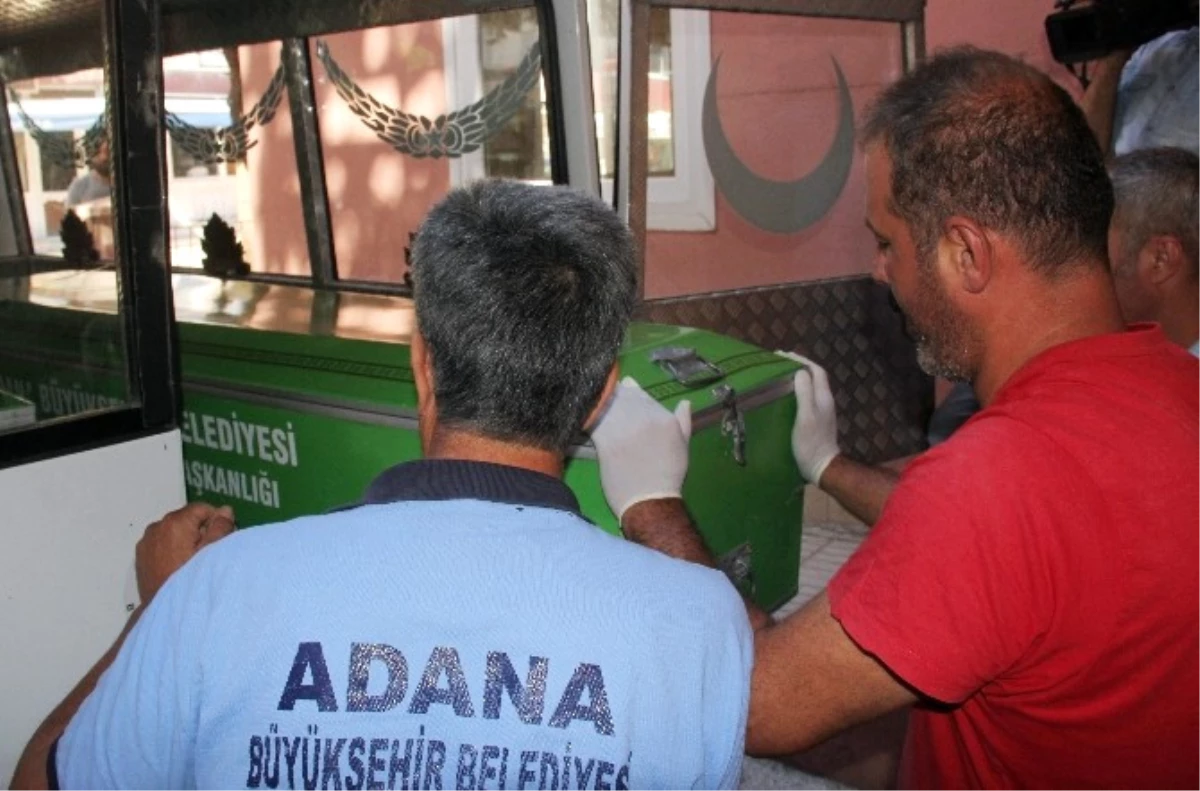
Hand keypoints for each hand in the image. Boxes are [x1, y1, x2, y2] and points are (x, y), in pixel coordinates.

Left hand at [135, 502, 234, 602]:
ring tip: (190, 560)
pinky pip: (159, 543)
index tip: (219, 537)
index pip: (201, 508)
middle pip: (185, 518)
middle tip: (206, 552)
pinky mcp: (141, 555)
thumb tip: (224, 511)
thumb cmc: (190, 580)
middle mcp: (157, 527)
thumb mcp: (212, 552)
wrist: (163, 607)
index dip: (215, 520)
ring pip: (171, 530)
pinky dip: (168, 547)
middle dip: (198, 529)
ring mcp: (146, 542)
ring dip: (182, 538)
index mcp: (176, 523)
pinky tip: (176, 565)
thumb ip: (220, 527)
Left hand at [589, 377, 690, 520]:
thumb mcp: (683, 446)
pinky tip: (584, 420)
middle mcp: (645, 417)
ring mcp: (624, 427)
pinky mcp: (605, 440)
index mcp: (663, 417)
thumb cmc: (668, 477)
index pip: (640, 394)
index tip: (619, 394)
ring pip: (607, 404)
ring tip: (593, 407)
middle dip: (612, 396)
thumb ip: (683, 421)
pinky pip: (593, 420)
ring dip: (599, 405)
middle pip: (622, 395)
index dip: (627, 393)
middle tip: (603, 400)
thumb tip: (684, 402)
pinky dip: (588, 418)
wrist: (650, 501)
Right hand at [777, 351, 839, 484]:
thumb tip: (800, 371)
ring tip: (779, 375)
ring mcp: (821, 411)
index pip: (816, 371)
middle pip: (814, 377)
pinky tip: (785, 395)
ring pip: (810, 387)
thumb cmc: (811, 442)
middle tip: (778, 363)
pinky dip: (796, 390)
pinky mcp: (816, 420)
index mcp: (823, 397)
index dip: (802, 360)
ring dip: (797, 378)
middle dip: (798, 366)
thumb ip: (805, 393)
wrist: (821, 466)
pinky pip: (806, 397)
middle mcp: (824, 401)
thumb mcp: (806, 416)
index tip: (783, 355)